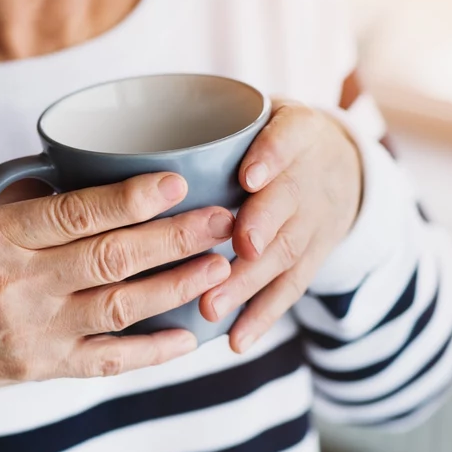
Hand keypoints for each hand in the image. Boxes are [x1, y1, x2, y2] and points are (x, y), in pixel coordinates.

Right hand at [0, 175, 235, 451]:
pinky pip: (110, 361)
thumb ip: (13, 201)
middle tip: (222, 218)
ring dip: (177, 285)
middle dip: (175, 236)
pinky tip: (189, 336)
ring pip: (121, 307)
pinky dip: (153, 351)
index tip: (176, 181)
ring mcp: (32, 332)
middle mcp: (16, 285)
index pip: (73, 214)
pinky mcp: (42, 368)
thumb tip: (72, 173)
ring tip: (220, 263)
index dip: (130, 198)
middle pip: (110, 258)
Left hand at [199, 101, 362, 352]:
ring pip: (285, 252)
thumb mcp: (255, 112)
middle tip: (234, 248)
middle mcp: (310, 178)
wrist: (340, 164)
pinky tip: (235, 340)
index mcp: (294, 131)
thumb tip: (112, 139)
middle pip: (288, 203)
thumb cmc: (267, 137)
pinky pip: (289, 290)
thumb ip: (206, 121)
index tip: (249, 176)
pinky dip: (262, 317)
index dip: (271, 157)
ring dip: (249, 282)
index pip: (288, 138)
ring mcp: (315, 221)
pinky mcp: (311, 258)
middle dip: (260, 228)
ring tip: (213, 306)